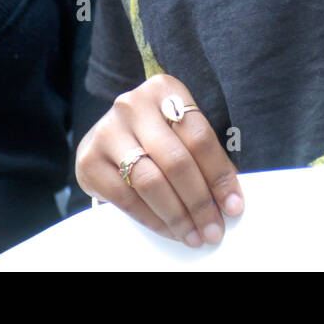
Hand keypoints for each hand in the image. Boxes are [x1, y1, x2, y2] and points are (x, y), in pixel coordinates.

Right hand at [74, 73, 242, 246]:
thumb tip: (229, 200)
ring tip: (193, 235)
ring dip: (177, 215)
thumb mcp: (180, 130)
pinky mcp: (90, 159)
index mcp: (164, 89)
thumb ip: (202, 156)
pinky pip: (126, 198)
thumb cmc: (156, 133)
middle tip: (213, 229)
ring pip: (151, 181)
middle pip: (176, 160)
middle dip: (199, 202)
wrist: (110, 133)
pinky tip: (168, 229)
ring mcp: (108, 130)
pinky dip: (152, 220)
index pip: (199, 136)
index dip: (219, 175)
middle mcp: (133, 104)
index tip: (233, 206)